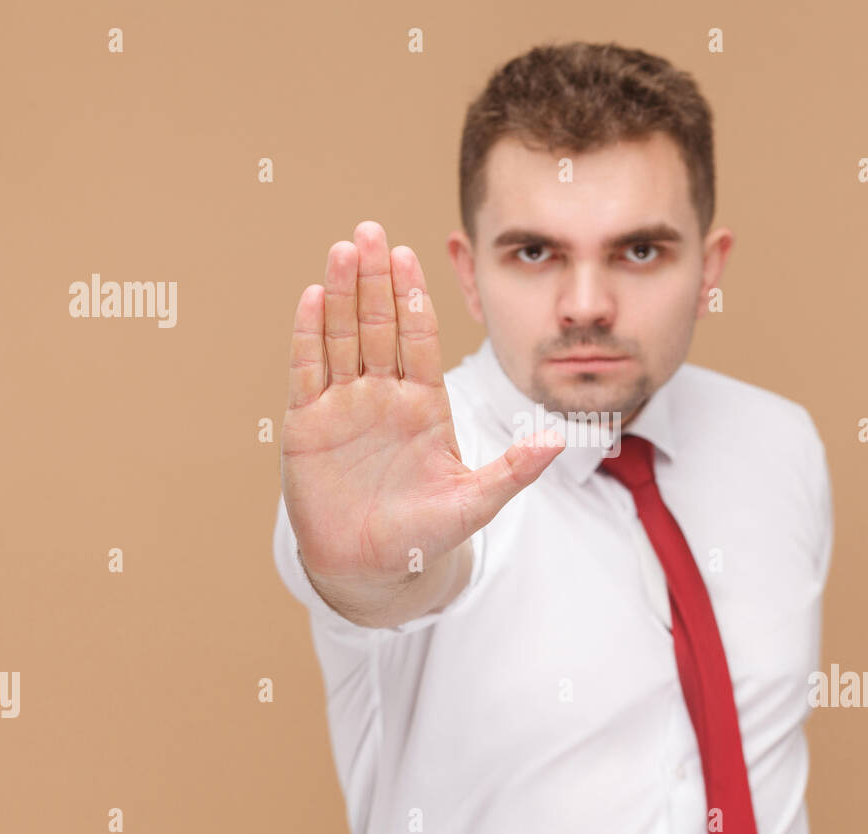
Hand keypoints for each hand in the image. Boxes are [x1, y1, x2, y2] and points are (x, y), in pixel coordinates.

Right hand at [280, 221, 563, 587]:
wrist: (371, 569)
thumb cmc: (424, 535)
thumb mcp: (475, 503)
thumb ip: (513, 470)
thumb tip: (560, 440)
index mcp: (424, 403)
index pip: (419, 339)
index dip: (413, 297)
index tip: (411, 255)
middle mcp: (383, 394)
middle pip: (377, 324)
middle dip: (376, 279)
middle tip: (370, 231)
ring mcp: (344, 405)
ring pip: (342, 337)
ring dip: (342, 294)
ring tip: (343, 249)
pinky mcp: (308, 424)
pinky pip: (308, 371)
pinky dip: (308, 336)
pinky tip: (312, 297)